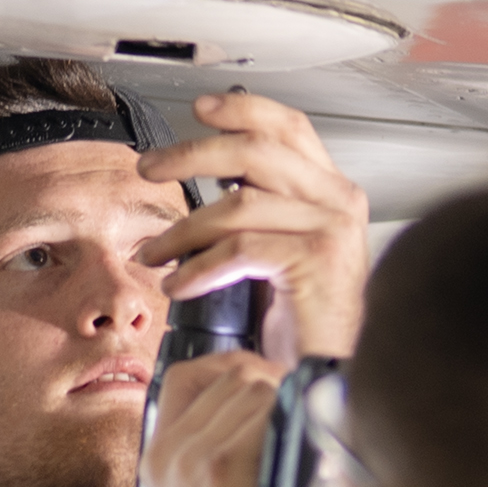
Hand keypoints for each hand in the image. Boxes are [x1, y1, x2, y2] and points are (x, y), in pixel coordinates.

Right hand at [101, 344, 315, 486]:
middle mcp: (171, 449)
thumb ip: (227, 448)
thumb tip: (282, 400)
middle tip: (301, 420)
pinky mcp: (225, 466)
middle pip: (234, 372)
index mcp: (159, 455)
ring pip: (258, 386)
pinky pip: (274, 411)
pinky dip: (300, 426)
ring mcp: (195, 455)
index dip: (231, 368)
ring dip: (291, 406)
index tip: (264, 388)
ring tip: (305, 443)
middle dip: (275, 383)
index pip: (187, 375)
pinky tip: (309, 457)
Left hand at [138, 88, 373, 360]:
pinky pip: (242, 249)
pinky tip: (179, 285)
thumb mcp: (280, 256)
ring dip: (183, 229)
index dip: (242, 110)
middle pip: (256, 150)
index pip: (288, 128)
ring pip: (240, 202)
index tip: (198, 111)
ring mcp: (331, 228)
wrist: (332, 376)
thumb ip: (259, 216)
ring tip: (154, 253)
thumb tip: (206, 190)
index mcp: (330, 192)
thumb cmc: (305, 327)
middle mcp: (337, 200)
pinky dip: (200, 267)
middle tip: (149, 169)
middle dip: (192, 154)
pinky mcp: (317, 260)